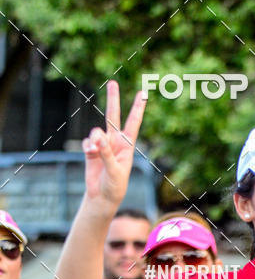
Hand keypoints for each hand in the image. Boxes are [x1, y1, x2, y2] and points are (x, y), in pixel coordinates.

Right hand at [82, 80, 145, 207]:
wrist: (102, 196)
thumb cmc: (115, 186)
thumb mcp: (114, 171)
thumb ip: (106, 154)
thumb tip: (98, 139)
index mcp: (127, 145)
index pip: (133, 123)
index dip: (138, 108)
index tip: (143, 94)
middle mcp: (115, 142)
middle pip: (113, 116)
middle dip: (113, 99)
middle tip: (113, 82)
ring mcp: (102, 145)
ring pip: (96, 131)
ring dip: (94, 140)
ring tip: (94, 151)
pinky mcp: (91, 150)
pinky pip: (87, 141)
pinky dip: (87, 146)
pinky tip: (89, 153)